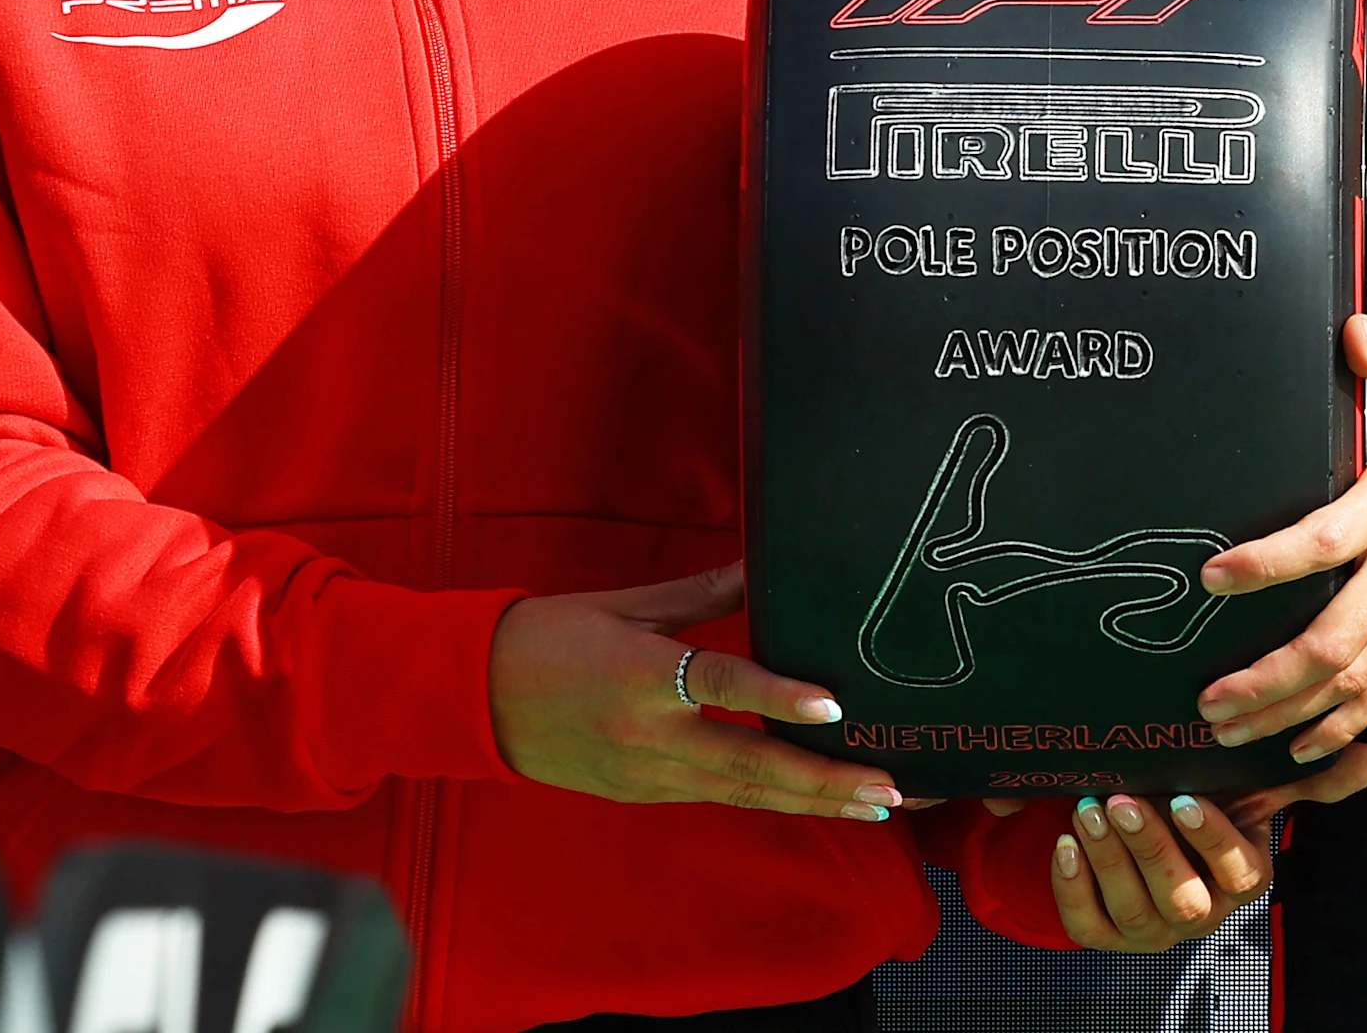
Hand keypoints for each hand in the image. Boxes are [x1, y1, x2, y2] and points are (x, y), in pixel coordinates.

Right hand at [486, 561, 897, 820]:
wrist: (474, 699)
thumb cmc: (549, 636)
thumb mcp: (625, 604)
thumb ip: (701, 594)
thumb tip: (761, 563)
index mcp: (644, 677)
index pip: (724, 685)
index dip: (780, 696)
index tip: (834, 706)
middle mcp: (651, 736)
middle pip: (752, 765)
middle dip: (826, 781)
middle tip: (891, 787)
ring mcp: (649, 775)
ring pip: (745, 793)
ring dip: (814, 801)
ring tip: (874, 804)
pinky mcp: (644, 794)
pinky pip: (719, 796)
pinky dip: (771, 798)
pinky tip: (814, 800)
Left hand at [1048, 745, 1366, 950]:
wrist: (1143, 824)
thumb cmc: (1205, 798)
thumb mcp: (1254, 784)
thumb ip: (1310, 776)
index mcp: (1241, 877)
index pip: (1235, 871)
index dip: (1209, 839)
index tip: (1184, 796)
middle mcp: (1201, 912)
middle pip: (1180, 897)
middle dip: (1149, 848)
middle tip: (1122, 798)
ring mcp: (1151, 929)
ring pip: (1131, 910)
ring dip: (1107, 859)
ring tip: (1088, 808)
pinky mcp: (1105, 933)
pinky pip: (1087, 925)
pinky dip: (1072, 887)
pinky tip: (1065, 843)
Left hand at [1193, 315, 1366, 761]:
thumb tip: (1351, 332)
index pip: (1329, 542)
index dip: (1269, 565)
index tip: (1214, 577)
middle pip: (1338, 640)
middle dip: (1270, 679)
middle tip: (1208, 701)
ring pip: (1364, 676)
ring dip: (1298, 711)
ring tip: (1236, 734)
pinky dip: (1353, 718)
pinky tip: (1312, 741)